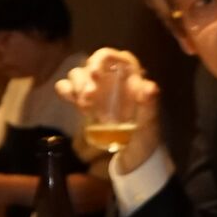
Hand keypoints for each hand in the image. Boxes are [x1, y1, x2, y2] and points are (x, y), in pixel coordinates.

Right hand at [61, 47, 162, 171]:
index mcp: (129, 75)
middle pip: (89, 66)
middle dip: (85, 80)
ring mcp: (95, 88)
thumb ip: (149, 105)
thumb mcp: (150, 124)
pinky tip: (71, 102)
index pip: (109, 56)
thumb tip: (149, 87)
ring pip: (77, 76)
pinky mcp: (83, 101)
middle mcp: (110, 77)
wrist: (134, 159)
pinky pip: (68, 89)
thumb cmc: (145, 138)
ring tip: (84, 106)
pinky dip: (66, 92)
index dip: (99, 60)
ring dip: (76, 88)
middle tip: (88, 99)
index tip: (93, 73)